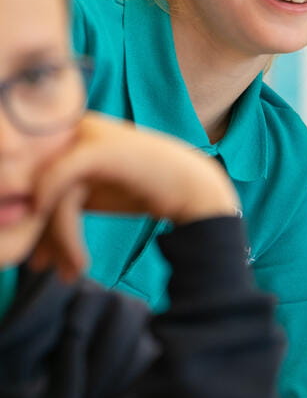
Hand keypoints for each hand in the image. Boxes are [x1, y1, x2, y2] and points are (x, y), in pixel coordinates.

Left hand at [29, 112, 237, 279]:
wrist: (197, 188)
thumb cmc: (146, 188)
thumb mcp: (94, 192)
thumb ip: (56, 197)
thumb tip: (13, 222)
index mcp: (68, 131)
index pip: (30, 177)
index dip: (27, 220)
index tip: (39, 258)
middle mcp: (73, 126)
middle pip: (33, 184)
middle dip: (36, 232)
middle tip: (44, 269)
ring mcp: (87, 133)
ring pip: (46, 191)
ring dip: (57, 239)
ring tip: (72, 272)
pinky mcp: (99, 148)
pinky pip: (58, 185)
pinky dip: (58, 224)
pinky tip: (75, 257)